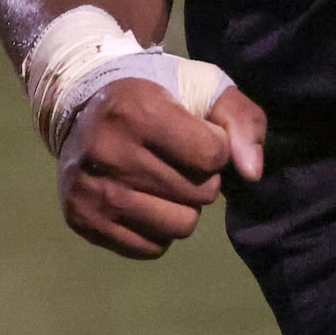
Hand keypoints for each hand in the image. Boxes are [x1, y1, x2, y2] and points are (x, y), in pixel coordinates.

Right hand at [57, 77, 266, 259]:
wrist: (82, 104)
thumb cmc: (154, 91)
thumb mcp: (203, 86)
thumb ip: (241, 119)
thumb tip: (253, 173)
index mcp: (139, 110)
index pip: (212, 155)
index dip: (218, 146)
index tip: (200, 134)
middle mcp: (110, 152)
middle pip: (199, 194)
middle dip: (203, 178)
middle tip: (180, 158)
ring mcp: (92, 191)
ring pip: (178, 227)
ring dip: (184, 207)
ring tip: (166, 180)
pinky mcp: (83, 221)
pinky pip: (151, 248)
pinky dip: (159, 228)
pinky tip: (146, 199)